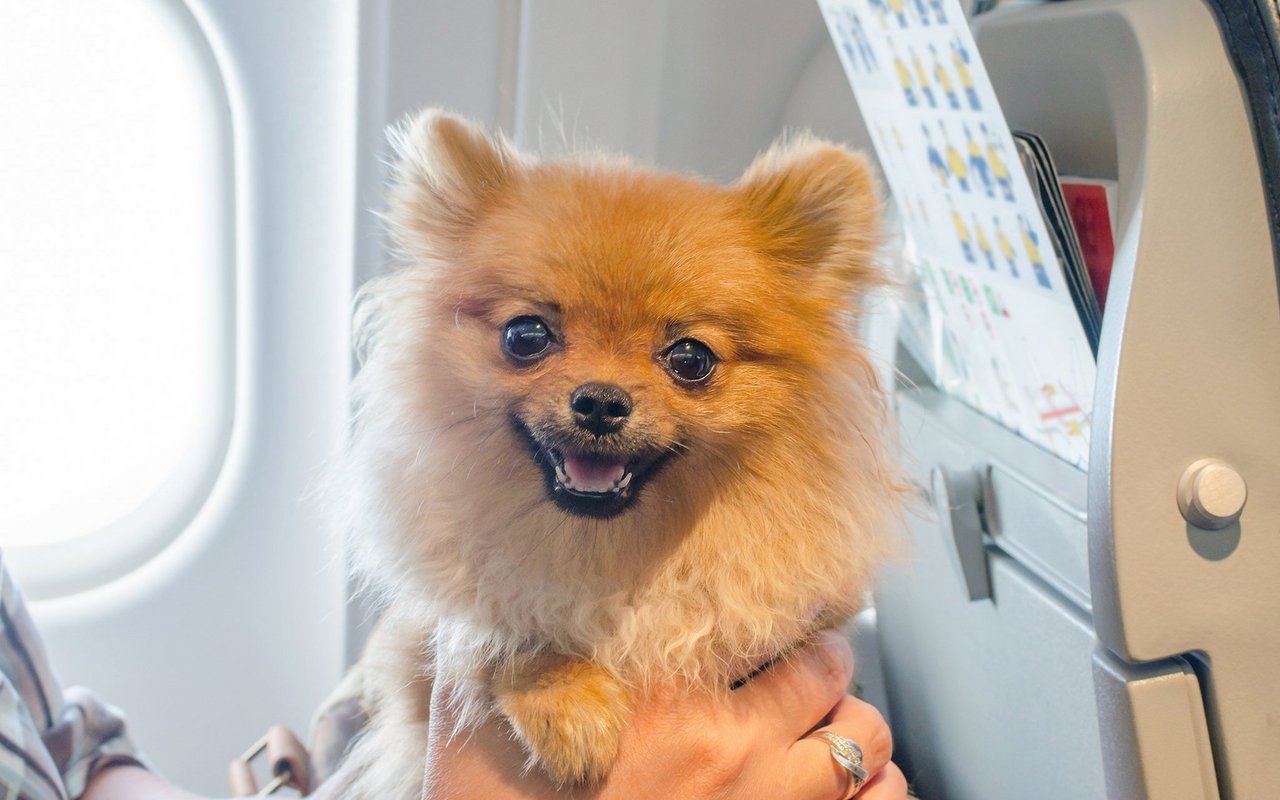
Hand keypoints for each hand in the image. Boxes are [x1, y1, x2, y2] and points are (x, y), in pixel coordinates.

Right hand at [422, 630, 907, 798]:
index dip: (777, 611)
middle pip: (830, 671)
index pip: (763, 623)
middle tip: (804, 668)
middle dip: (823, 663)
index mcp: (664, 705)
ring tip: (829, 729)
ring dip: (855, 729)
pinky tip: (849, 792)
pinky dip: (878, 792)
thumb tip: (480, 607)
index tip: (774, 612)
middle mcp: (735, 752)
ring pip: (869, 741)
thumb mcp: (473, 735)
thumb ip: (481, 657)